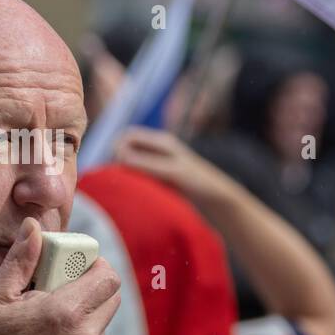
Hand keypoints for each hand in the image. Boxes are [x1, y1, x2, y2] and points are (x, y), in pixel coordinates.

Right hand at [0, 217, 120, 334]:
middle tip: (63, 291)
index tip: (75, 266)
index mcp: (66, 312)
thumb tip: (35, 227)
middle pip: (112, 296)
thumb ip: (20, 260)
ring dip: (86, 315)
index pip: (108, 275)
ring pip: (103, 321)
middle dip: (92, 287)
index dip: (95, 265)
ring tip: (53, 324)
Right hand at [113, 127, 233, 213]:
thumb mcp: (171, 172)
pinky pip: (139, 173)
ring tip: (125, 185)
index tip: (116, 166)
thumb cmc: (199, 183)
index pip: (128, 135)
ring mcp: (160, 162)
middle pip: (127, 148)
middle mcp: (159, 149)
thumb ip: (146, 163)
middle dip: (118, 159)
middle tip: (117, 177)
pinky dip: (133, 178)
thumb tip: (120, 155)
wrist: (218, 198)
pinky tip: (134, 191)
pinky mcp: (161, 176)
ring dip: (125, 170)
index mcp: (162, 141)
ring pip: (132, 161)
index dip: (117, 148)